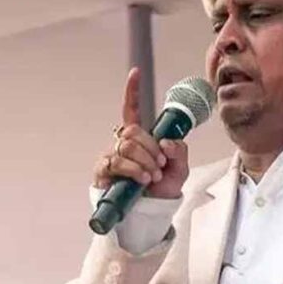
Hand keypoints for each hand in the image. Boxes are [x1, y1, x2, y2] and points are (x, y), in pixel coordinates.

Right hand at [92, 67, 187, 198]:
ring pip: (127, 146)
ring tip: (152, 176)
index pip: (132, 109)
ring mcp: (111, 156)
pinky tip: (141, 180)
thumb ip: (179, 152)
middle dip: (150, 148)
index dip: (133, 91)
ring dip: (144, 161)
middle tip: (159, 165)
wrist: (150, 211)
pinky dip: (134, 171)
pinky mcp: (103, 171)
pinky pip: (117, 162)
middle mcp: (122, 143)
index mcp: (140, 137)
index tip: (135, 73)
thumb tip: (166, 143)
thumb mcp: (179, 168)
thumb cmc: (162, 187)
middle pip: (133, 131)